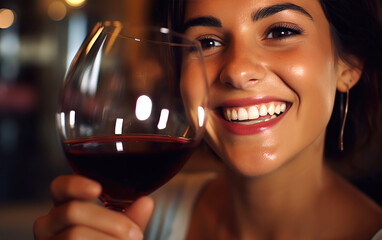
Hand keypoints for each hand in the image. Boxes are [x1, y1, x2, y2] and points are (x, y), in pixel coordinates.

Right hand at [33, 175, 153, 239]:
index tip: (98, 189)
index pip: (60, 187)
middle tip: (135, 235)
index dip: (76, 185)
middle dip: (111, 221)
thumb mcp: (120, 233)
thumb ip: (132, 219)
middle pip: (73, 210)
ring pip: (74, 234)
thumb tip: (146, 202)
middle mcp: (48, 224)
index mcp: (65, 207)